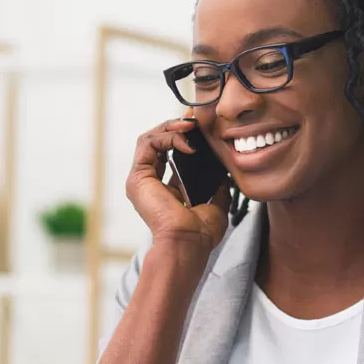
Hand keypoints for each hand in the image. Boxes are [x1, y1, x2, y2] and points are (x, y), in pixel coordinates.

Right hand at [128, 118, 230, 250]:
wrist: (188, 243)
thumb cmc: (200, 233)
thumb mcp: (215, 205)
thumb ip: (217, 188)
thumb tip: (225, 175)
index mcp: (164, 190)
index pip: (170, 154)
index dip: (184, 138)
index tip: (201, 128)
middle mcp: (149, 183)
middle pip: (158, 143)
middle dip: (176, 127)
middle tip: (195, 120)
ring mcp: (141, 180)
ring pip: (150, 139)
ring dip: (171, 128)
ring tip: (190, 126)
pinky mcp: (138, 177)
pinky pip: (148, 144)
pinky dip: (167, 137)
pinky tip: (187, 142)